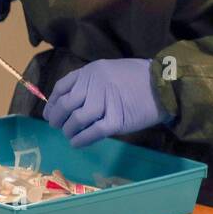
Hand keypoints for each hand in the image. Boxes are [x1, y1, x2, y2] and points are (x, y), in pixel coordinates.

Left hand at [43, 58, 171, 147]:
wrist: (163, 84)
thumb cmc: (138, 78)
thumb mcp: (110, 70)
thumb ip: (92, 83)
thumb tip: (72, 102)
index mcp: (92, 71)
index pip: (63, 86)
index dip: (52, 102)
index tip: (49, 113)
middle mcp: (95, 84)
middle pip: (66, 104)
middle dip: (57, 118)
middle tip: (58, 126)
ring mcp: (105, 101)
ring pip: (77, 119)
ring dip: (69, 130)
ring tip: (70, 135)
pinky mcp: (116, 120)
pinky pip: (92, 132)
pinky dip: (81, 140)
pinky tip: (77, 143)